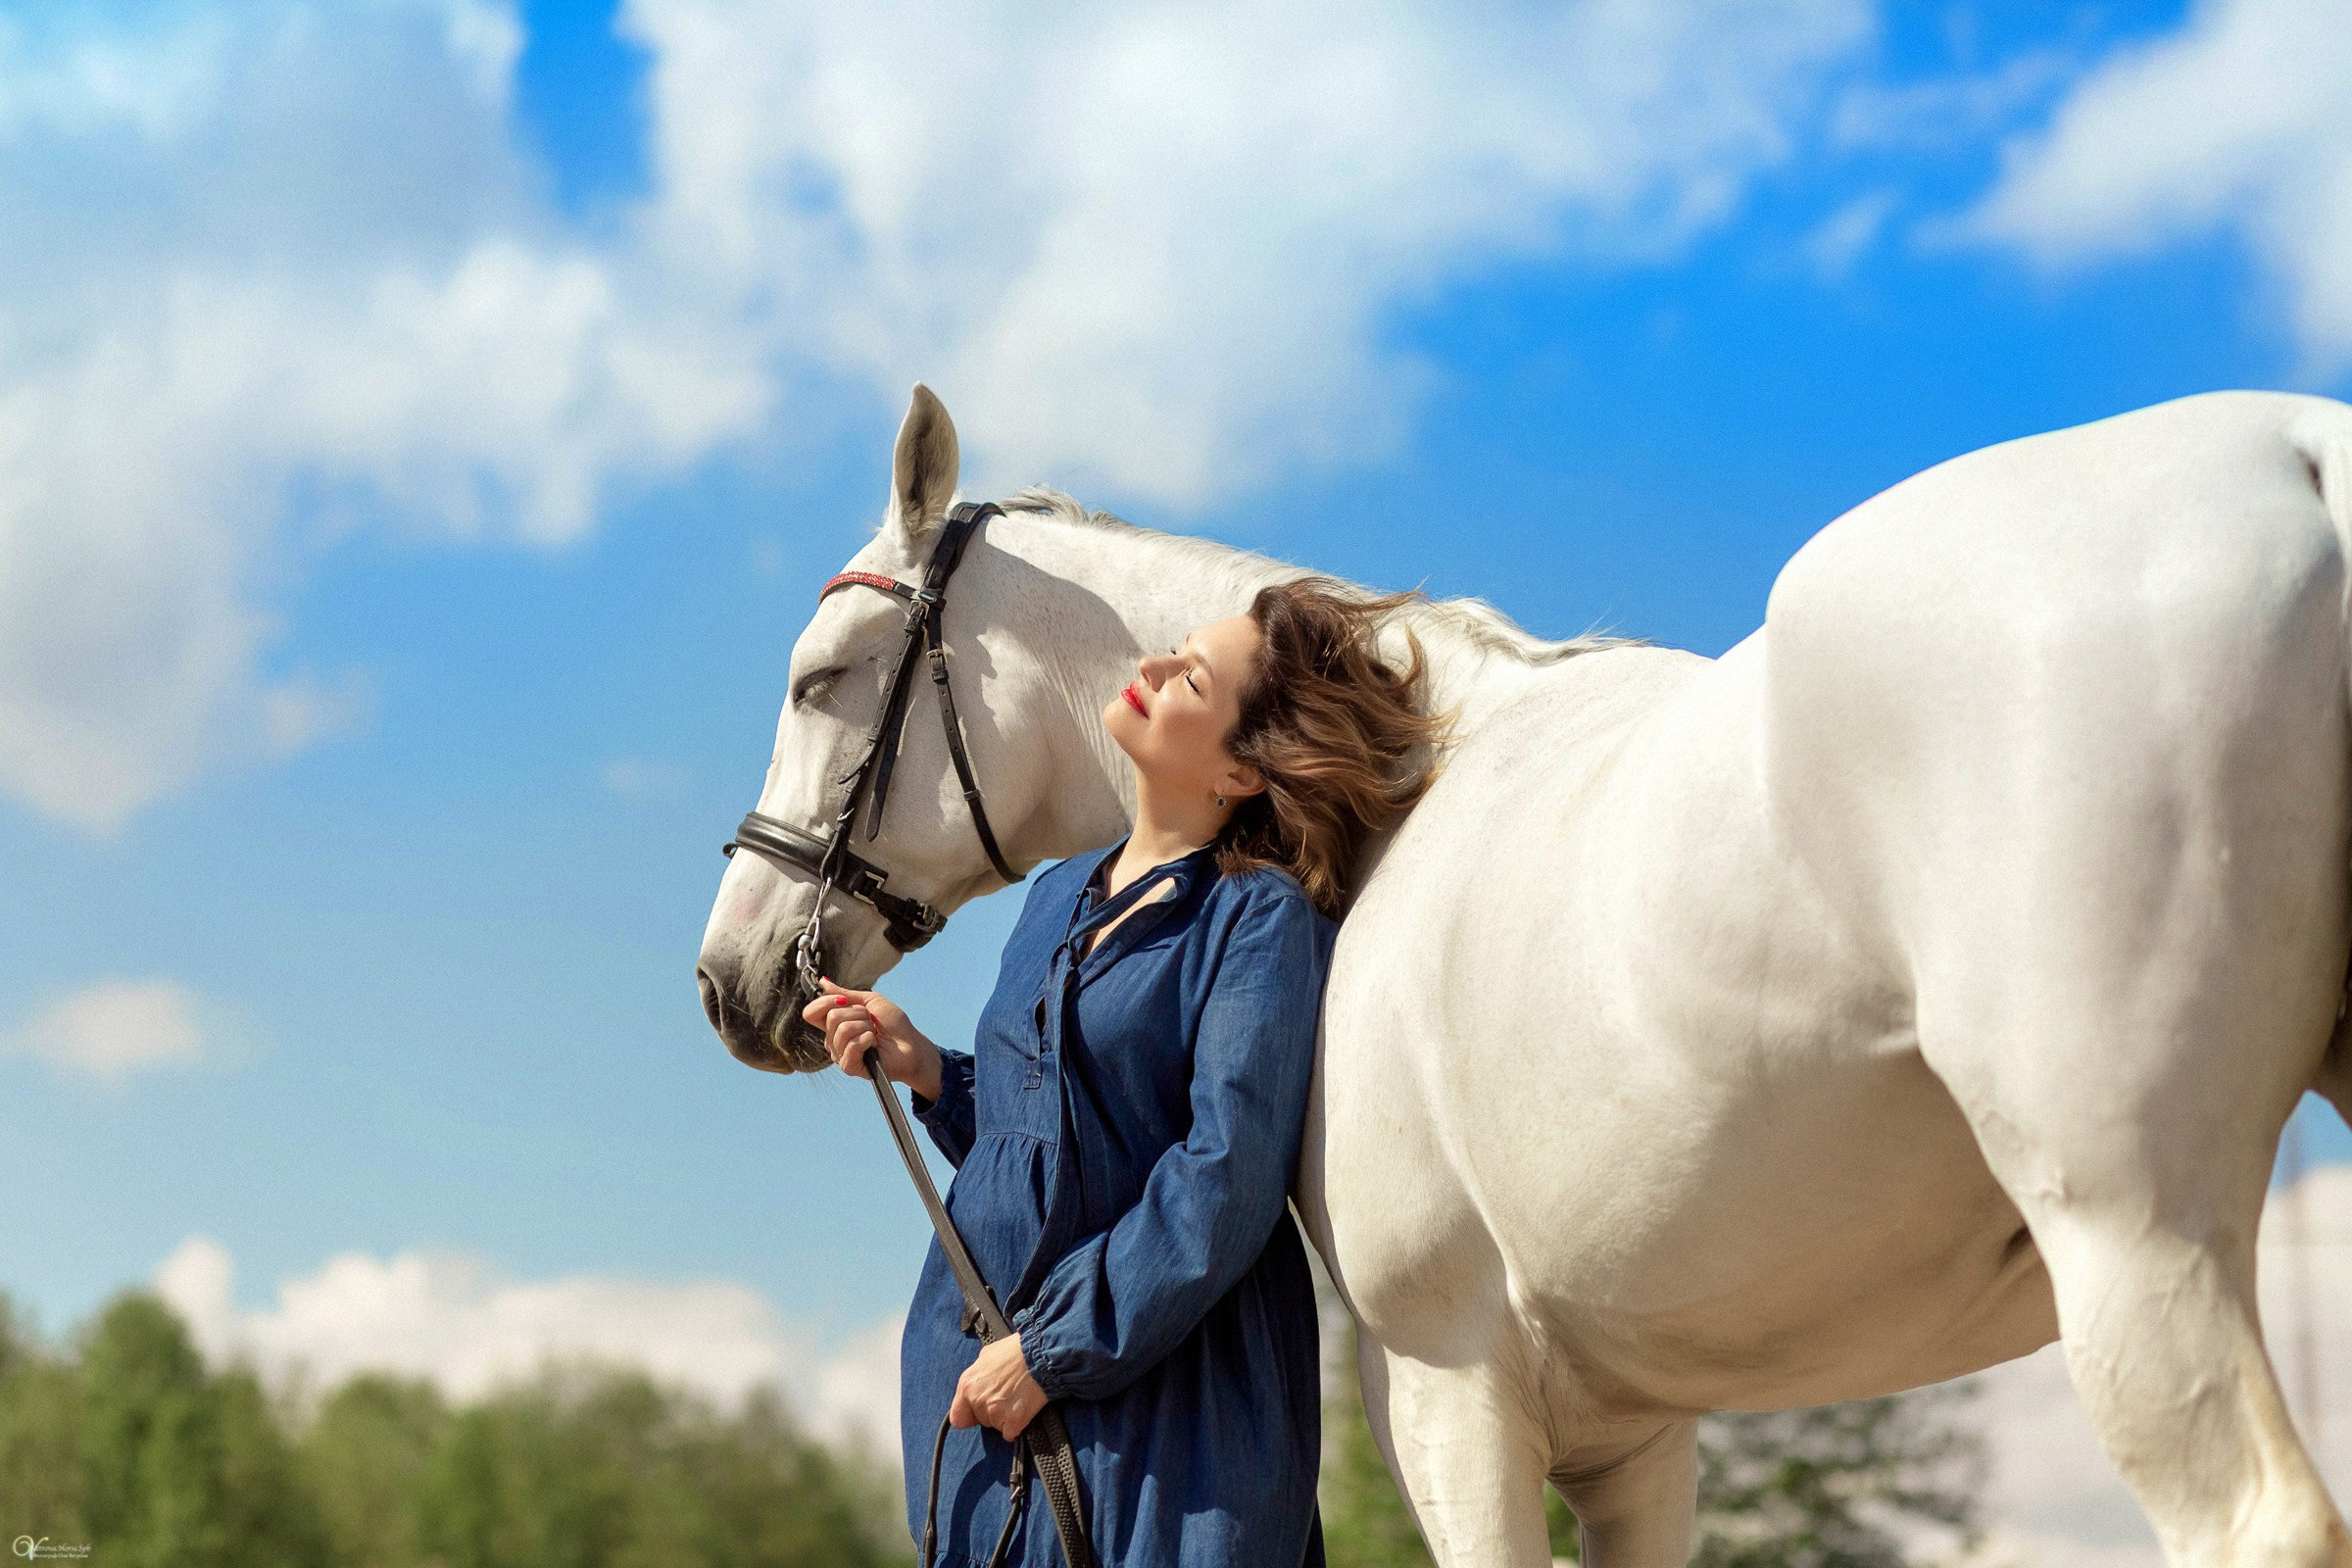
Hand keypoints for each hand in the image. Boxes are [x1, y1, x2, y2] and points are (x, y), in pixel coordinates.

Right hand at [800, 978, 942, 1100]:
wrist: (912, 1044)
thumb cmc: (894, 1024)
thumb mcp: (870, 1002)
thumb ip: (845, 994)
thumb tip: (823, 982)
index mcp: (835, 1024)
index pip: (811, 1013)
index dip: (824, 1003)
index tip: (844, 1000)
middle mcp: (833, 1040)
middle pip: (831, 1018)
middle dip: (858, 1014)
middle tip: (872, 1022)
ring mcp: (840, 1054)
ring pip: (843, 1030)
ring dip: (866, 1026)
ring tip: (875, 1034)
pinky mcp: (850, 1067)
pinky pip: (852, 1045)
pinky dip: (868, 1039)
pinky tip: (875, 1045)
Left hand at [950, 1333, 1047, 1440]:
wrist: (1041, 1354)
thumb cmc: (1015, 1350)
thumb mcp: (986, 1355)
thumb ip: (977, 1375)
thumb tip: (977, 1383)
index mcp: (967, 1384)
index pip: (957, 1418)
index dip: (969, 1416)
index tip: (978, 1413)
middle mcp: (977, 1400)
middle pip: (981, 1421)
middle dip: (993, 1412)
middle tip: (1007, 1396)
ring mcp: (995, 1412)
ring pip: (997, 1426)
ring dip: (1006, 1418)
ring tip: (1018, 1398)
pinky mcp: (1013, 1421)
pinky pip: (1010, 1433)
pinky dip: (1017, 1426)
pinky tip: (1024, 1409)